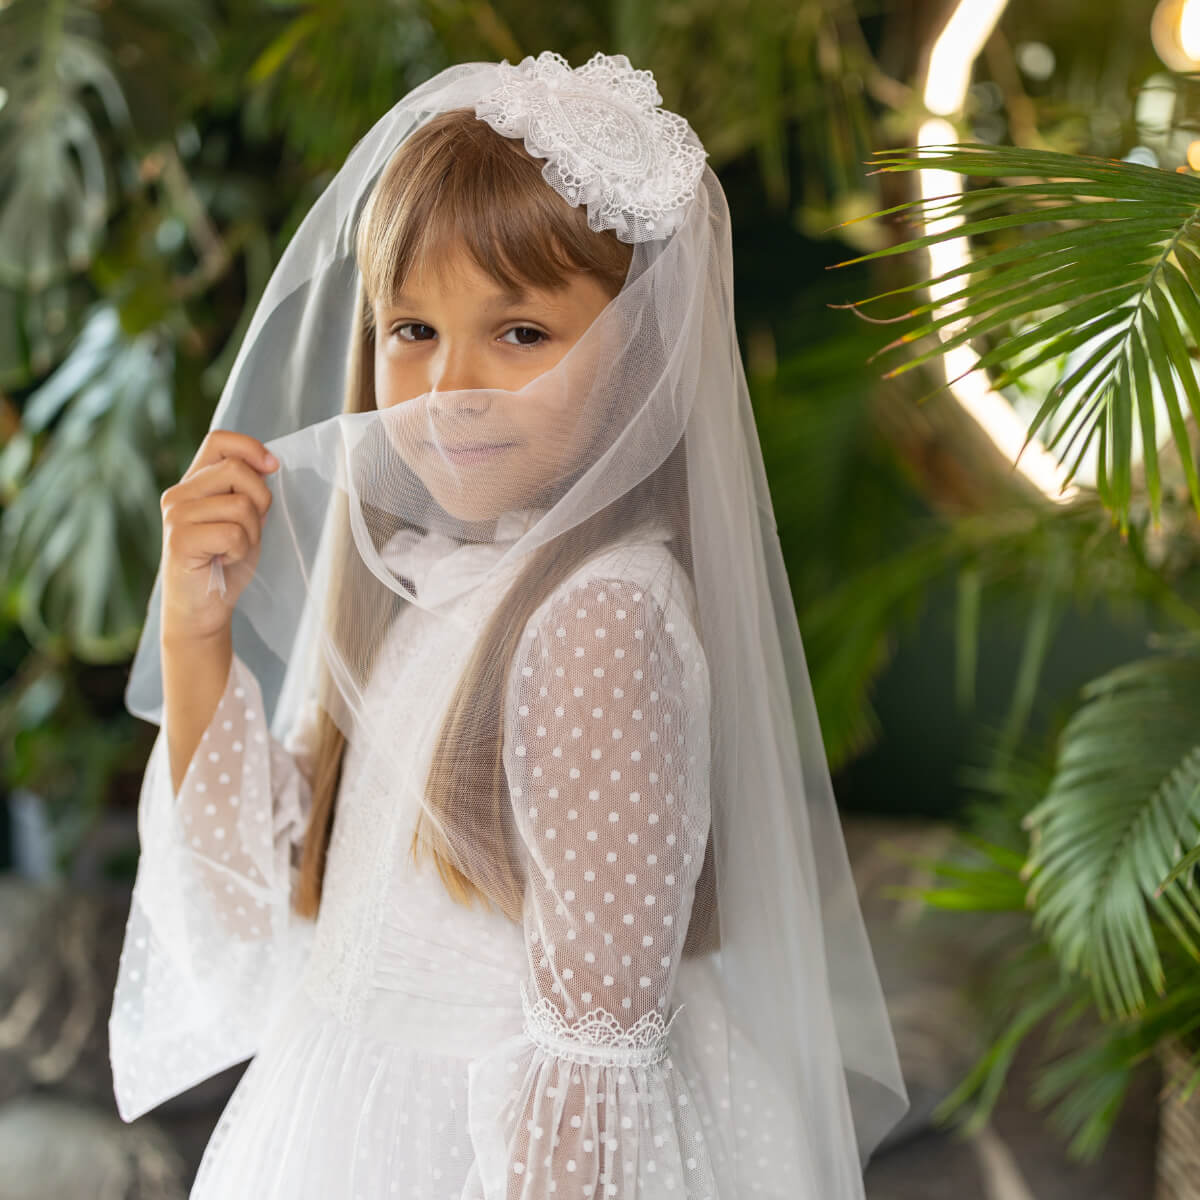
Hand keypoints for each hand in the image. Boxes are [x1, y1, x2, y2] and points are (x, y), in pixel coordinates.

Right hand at [159, 430, 277, 642]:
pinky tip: (226, 560)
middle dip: (260, 501)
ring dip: (251, 531)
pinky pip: (233, 532)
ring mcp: (176, 516)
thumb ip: (248, 492)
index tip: (272, 467)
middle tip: (249, 530)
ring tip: (234, 549)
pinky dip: (241, 549)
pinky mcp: (180, 540)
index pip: (219, 440)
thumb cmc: (224, 564)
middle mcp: (178, 494)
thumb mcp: (243, 520)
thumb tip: (268, 465)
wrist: (202, 609)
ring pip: (239, 504)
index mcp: (193, 483)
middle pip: (237, 470)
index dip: (250, 447)